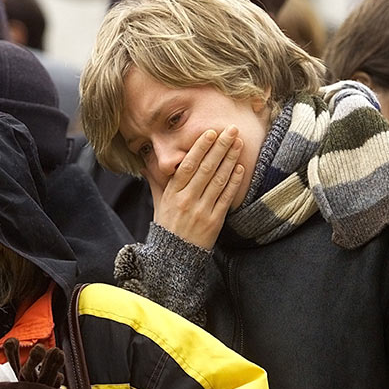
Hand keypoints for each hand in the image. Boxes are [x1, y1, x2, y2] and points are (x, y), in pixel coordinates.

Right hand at [144, 126, 243, 248]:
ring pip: (218, 180)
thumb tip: (147, 164)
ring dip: (229, 159)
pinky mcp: (214, 222)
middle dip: (219, 147)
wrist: (174, 258)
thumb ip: (156, 182)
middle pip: (205, 169)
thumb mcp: (158, 204)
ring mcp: (201, 211)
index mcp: (172, 194)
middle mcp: (186, 200)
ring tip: (238, 143)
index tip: (210, 132)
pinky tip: (240, 167)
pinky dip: (234, 182)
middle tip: (231, 130)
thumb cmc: (167, 227)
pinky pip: (226, 198)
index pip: (186, 165)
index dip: (200, 148)